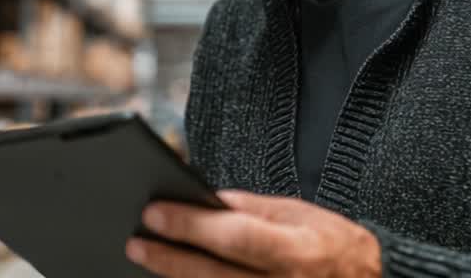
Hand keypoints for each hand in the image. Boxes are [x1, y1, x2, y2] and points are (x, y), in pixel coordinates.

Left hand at [125, 190, 382, 276]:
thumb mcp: (299, 215)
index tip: (153, 212)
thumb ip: (251, 210)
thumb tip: (202, 200)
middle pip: (213, 277)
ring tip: (148, 263)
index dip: (191, 224)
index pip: (235, 236)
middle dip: (169, 259)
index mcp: (298, 251)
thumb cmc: (334, 247)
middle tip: (136, 243)